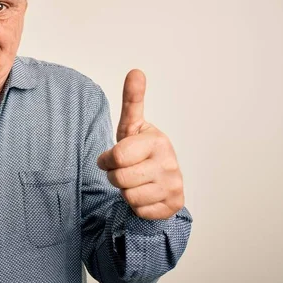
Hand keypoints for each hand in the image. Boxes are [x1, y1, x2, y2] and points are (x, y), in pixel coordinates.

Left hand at [97, 69, 184, 219]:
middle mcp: (170, 163)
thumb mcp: (132, 126)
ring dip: (125, 192)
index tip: (112, 157)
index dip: (107, 160)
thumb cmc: (140, 151)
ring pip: (129, 197)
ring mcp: (174, 186)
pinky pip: (139, 211)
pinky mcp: (174, 206)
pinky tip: (145, 194)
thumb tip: (135, 71)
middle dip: (115, 176)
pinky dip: (137, 206)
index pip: (117, 157)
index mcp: (158, 141)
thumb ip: (132, 101)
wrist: (161, 180)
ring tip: (135, 181)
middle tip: (125, 170)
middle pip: (120, 179)